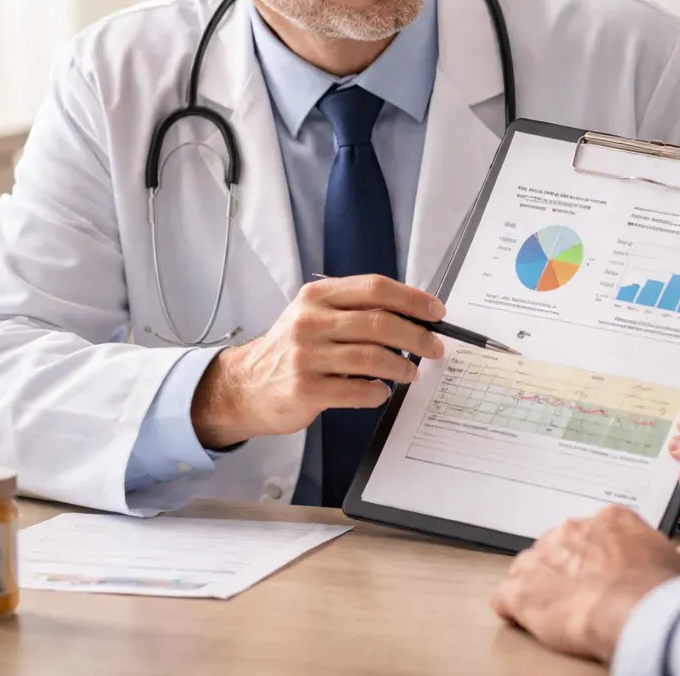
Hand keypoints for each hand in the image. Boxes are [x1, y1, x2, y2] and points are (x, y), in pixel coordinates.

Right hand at [189, 275, 445, 447]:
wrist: (243, 386)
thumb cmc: (289, 350)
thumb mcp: (312, 316)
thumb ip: (352, 310)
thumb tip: (411, 316)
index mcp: (316, 297)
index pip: (374, 288)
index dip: (412, 299)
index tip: (436, 312)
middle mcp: (310, 322)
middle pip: (379, 323)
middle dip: (417, 336)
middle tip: (435, 348)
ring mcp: (306, 356)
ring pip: (372, 357)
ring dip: (401, 367)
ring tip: (411, 373)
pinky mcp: (305, 390)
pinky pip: (356, 390)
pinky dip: (377, 392)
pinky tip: (381, 392)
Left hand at [491, 505, 679, 662]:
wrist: (636, 611)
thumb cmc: (660, 589)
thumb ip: (678, 554)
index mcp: (609, 519)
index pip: (594, 533)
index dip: (597, 557)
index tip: (604, 573)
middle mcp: (571, 529)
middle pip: (559, 546)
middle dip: (567, 569)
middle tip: (584, 595)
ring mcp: (541, 557)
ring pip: (529, 568)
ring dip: (538, 586)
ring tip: (555, 611)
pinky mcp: (520, 590)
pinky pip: (504, 597)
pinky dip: (512, 609)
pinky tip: (523, 619)